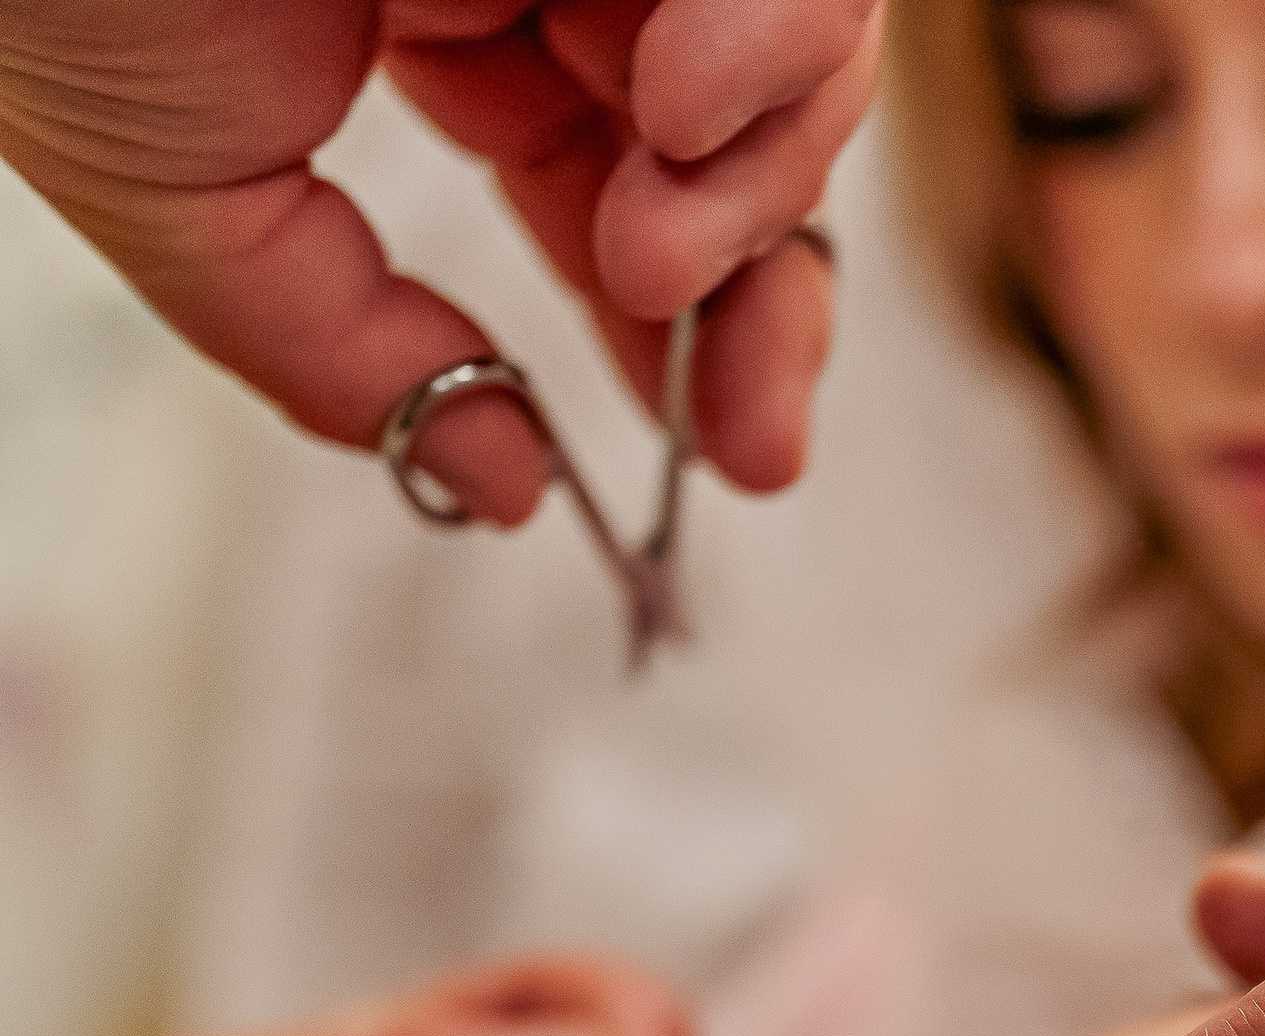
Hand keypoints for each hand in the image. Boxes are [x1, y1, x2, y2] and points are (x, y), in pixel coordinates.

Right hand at [0, 0, 870, 513]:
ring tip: (659, 253)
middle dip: (769, 292)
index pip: (632, 182)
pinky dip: (771, 33)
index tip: (736, 450)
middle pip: (743, 129)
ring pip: (788, 33)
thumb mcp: (203, 212)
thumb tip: (503, 487)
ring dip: (768, 175)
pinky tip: (679, 109)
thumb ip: (354, 358)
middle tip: (739, 413)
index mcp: (443, 8)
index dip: (704, 328)